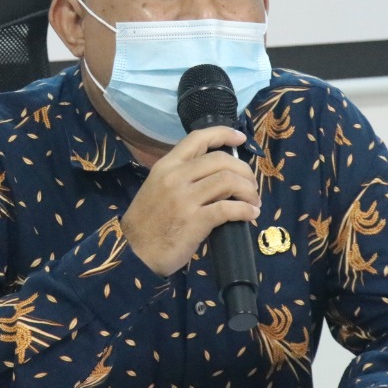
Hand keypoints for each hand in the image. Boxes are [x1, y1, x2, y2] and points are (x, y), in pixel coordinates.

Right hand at [121, 126, 260, 275]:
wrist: (134, 252)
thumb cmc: (148, 222)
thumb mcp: (158, 188)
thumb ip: (181, 176)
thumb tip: (214, 172)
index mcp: (166, 165)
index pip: (197, 138)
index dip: (223, 134)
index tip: (240, 139)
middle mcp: (176, 177)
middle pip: (221, 160)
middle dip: (244, 170)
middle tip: (251, 184)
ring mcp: (185, 198)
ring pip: (228, 181)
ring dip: (248, 190)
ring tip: (253, 200)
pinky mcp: (195, 220)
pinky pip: (228, 208)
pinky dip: (245, 210)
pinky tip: (250, 214)